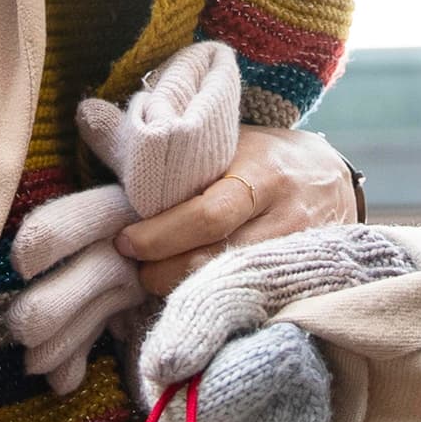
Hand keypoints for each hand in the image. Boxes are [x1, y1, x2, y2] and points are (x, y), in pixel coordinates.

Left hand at [118, 123, 357, 298]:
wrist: (332, 179)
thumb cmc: (264, 156)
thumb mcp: (225, 139)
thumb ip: (167, 145)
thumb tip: (88, 117)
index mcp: (262, 174)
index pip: (208, 215)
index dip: (160, 236)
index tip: (125, 241)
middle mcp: (286, 217)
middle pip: (215, 259)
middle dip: (163, 271)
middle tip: (134, 269)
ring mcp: (298, 254)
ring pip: (231, 286)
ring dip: (182, 292)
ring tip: (154, 283)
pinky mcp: (303, 281)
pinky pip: (251, 303)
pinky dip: (214, 304)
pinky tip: (190, 301)